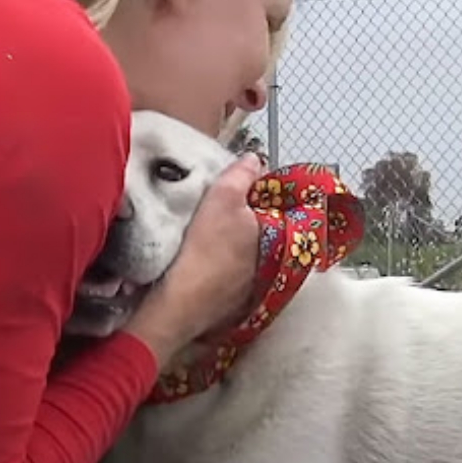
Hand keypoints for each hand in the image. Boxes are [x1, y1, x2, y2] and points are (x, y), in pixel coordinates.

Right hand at [122, 153, 263, 366]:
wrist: (182, 302)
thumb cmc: (206, 249)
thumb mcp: (223, 199)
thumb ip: (241, 175)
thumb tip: (254, 160)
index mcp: (280, 235)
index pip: (275, 205)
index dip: (256, 192)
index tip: (236, 188)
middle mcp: (275, 263)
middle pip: (260, 228)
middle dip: (244, 217)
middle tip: (217, 207)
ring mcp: (256, 285)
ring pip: (245, 251)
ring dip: (231, 241)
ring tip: (206, 230)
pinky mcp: (236, 301)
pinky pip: (231, 273)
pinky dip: (221, 264)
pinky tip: (201, 258)